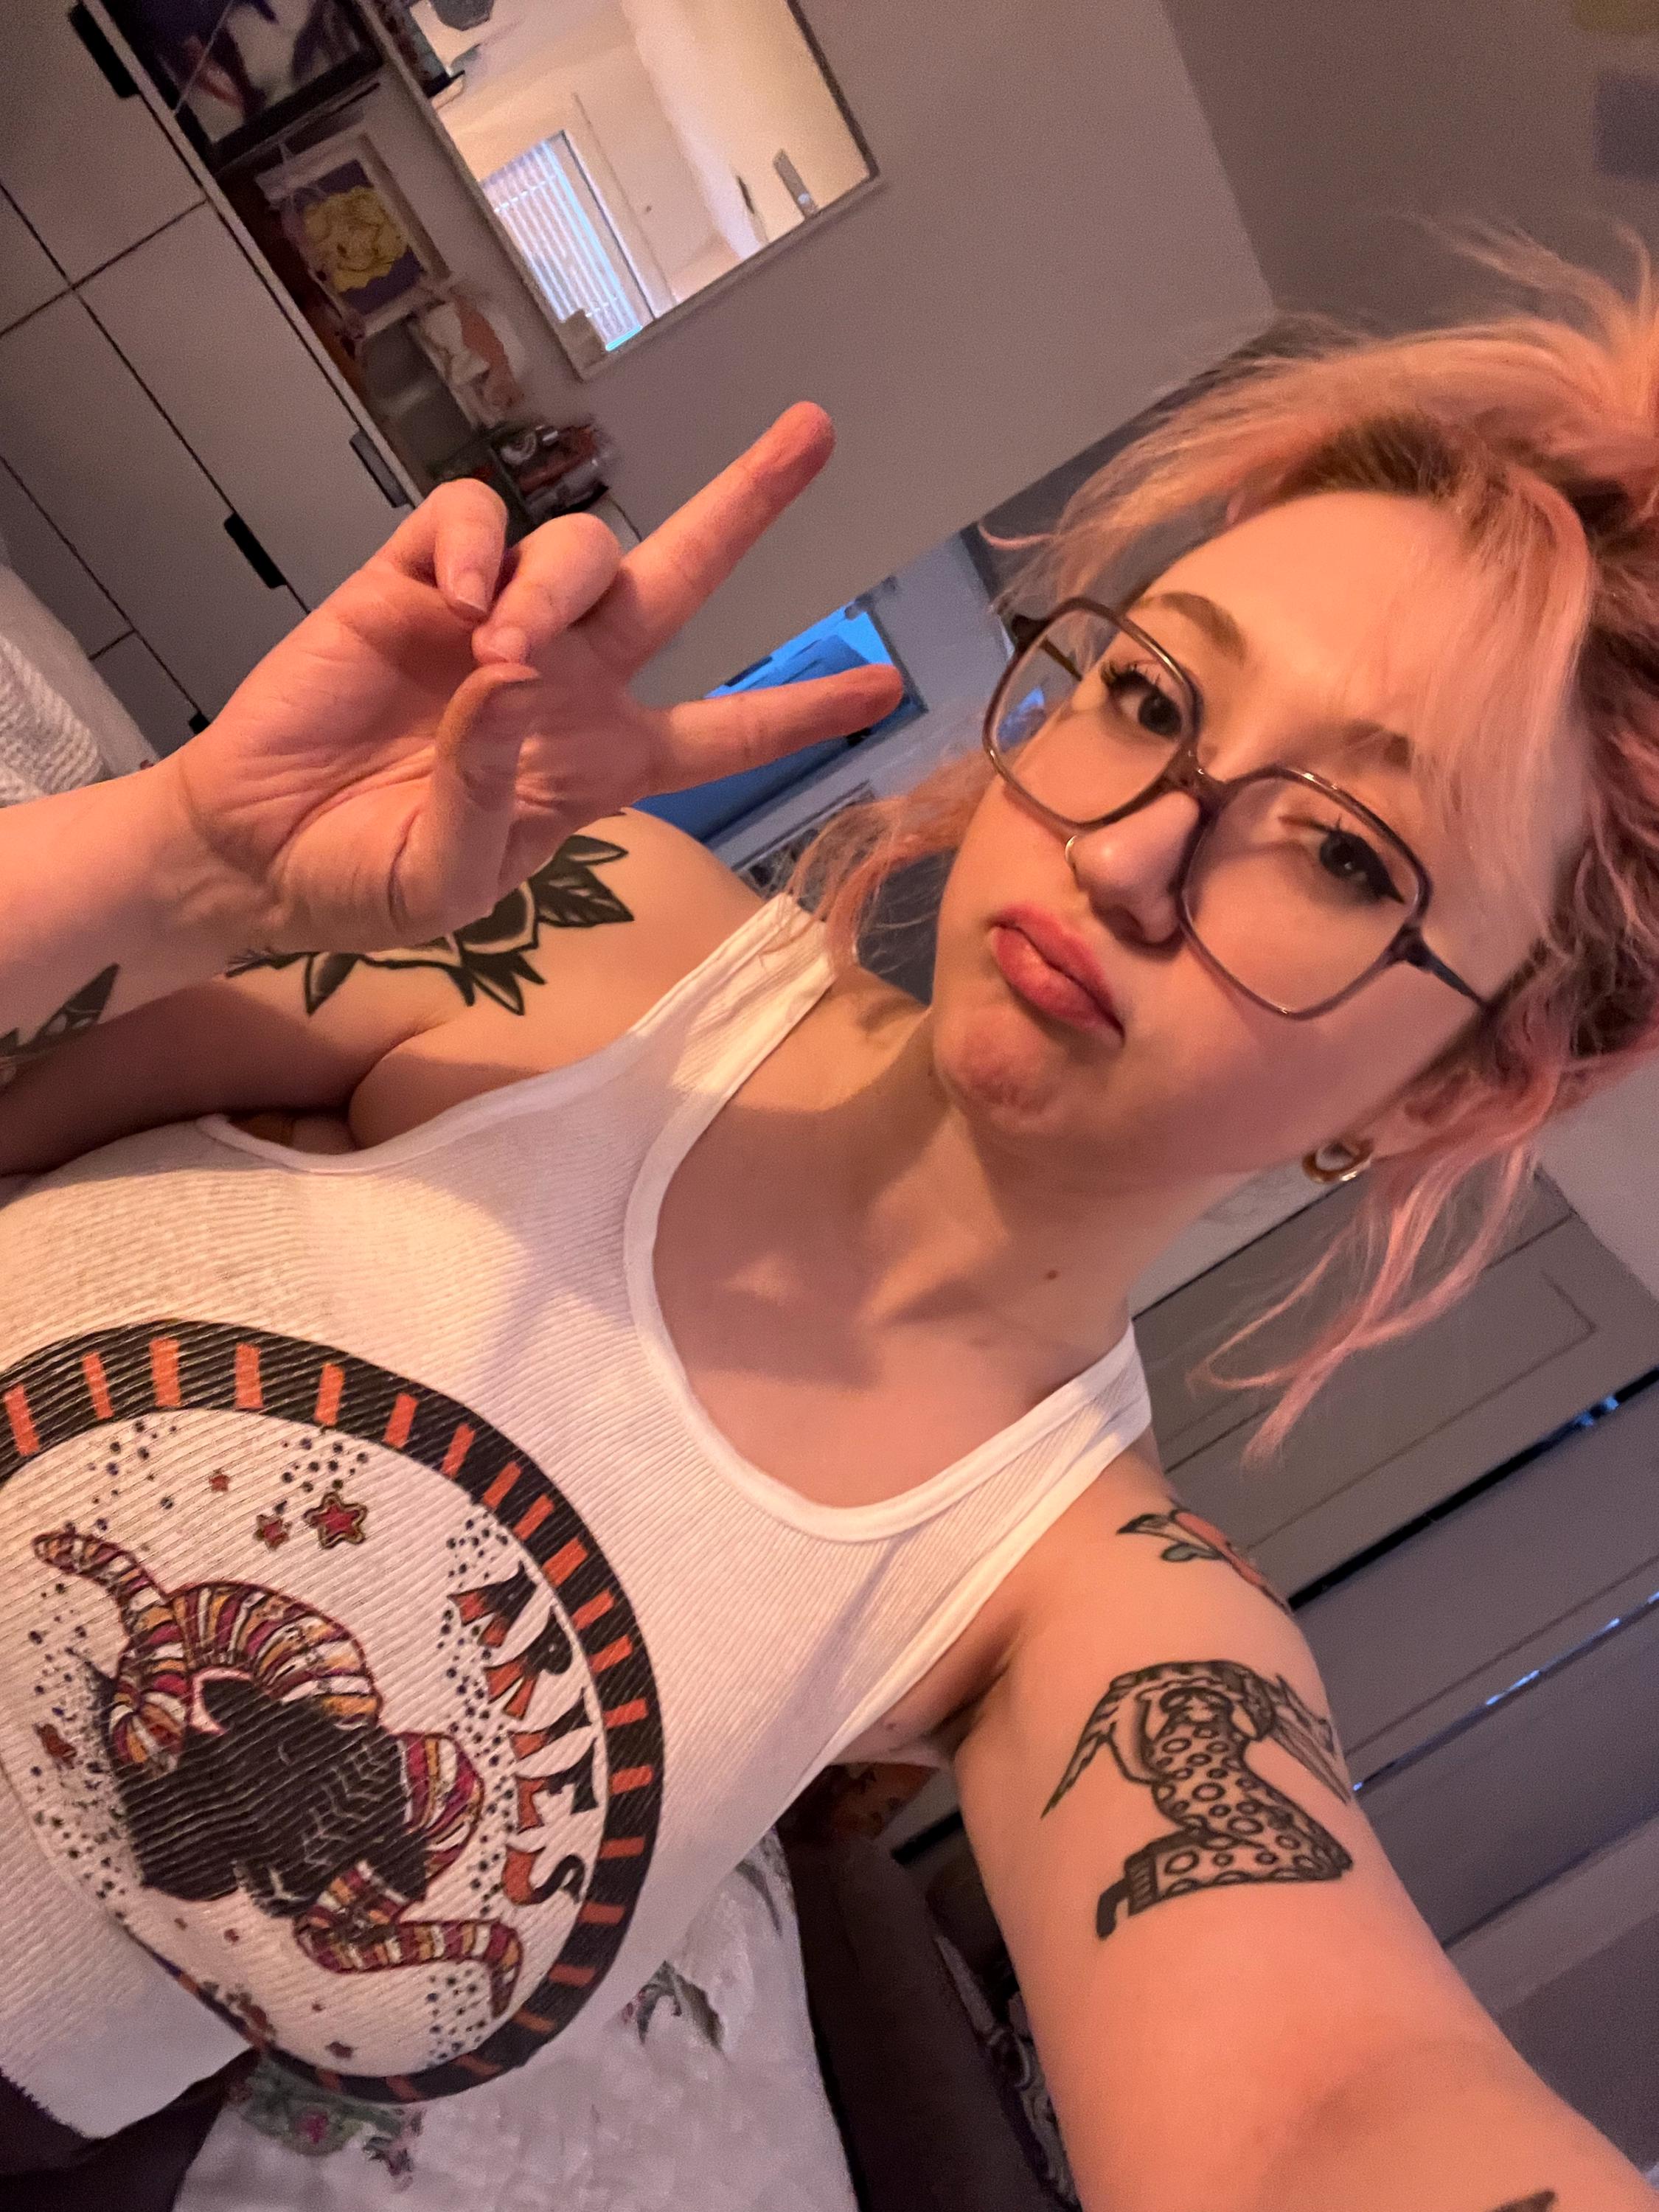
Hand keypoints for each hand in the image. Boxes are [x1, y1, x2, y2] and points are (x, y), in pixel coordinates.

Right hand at [162, 405, 902, 952]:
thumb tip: (507, 678)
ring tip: (501, 648)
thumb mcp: (446, 880)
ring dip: (556, 586)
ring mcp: (492, 619)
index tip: (883, 686)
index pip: (724, 731)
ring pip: (579, 549)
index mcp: (602, 761)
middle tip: (814, 432)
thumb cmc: (366, 880)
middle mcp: (568, 677)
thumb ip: (487, 797)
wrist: (254, 850)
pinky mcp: (412, 582)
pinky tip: (456, 597)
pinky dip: (477, 545)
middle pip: (679, 575)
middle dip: (747, 503)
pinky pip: (473, 523)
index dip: (800, 710)